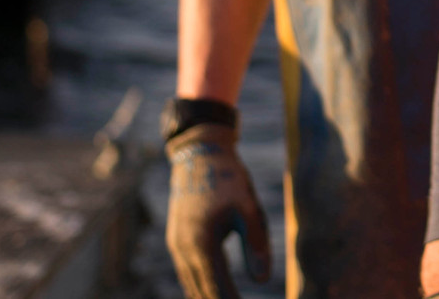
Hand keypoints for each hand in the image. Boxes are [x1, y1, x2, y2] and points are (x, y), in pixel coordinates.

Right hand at [166, 124, 271, 298]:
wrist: (200, 154)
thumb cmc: (230, 180)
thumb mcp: (249, 209)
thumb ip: (255, 245)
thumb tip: (262, 281)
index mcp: (202, 244)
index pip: (218, 289)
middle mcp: (184, 250)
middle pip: (202, 292)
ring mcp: (176, 246)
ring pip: (191, 285)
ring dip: (208, 298)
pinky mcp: (176, 241)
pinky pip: (187, 273)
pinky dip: (199, 287)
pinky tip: (211, 293)